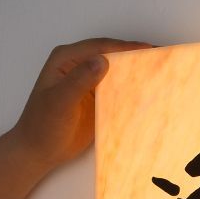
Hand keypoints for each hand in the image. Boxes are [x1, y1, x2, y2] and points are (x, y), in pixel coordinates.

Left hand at [11, 37, 152, 171]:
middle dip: (133, 57)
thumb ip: (79, 81)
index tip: (149, 50)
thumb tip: (103, 61)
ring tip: (160, 73)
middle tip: (160, 59)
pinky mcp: (97, 100)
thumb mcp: (60, 101)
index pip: (100, 48)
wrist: (39, 151)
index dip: (124, 47)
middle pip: (110, 56)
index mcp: (66, 60)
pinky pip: (117, 91)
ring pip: (115, 73)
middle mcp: (78, 66)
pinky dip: (131, 91)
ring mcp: (89, 83)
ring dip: (134, 73)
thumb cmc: (44, 125)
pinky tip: (147, 93)